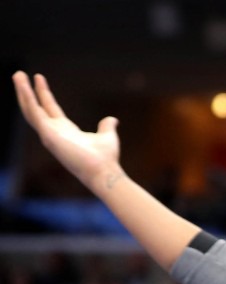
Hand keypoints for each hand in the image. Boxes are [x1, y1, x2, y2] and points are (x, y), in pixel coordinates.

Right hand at [12, 72, 122, 188]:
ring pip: (29, 109)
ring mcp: (48, 133)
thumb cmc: (105, 158)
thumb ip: (106, 127)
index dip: (43, 93)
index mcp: (65, 130)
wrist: (104, 170)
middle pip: (35, 107)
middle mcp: (53, 131)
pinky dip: (27, 99)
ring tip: (17, 74)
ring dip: (22, 92)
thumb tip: (112, 120)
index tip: (39, 77)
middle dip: (26, 91)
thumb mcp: (107, 136)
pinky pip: (34, 113)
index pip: (49, 108)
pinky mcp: (47, 134)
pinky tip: (23, 86)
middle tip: (19, 74)